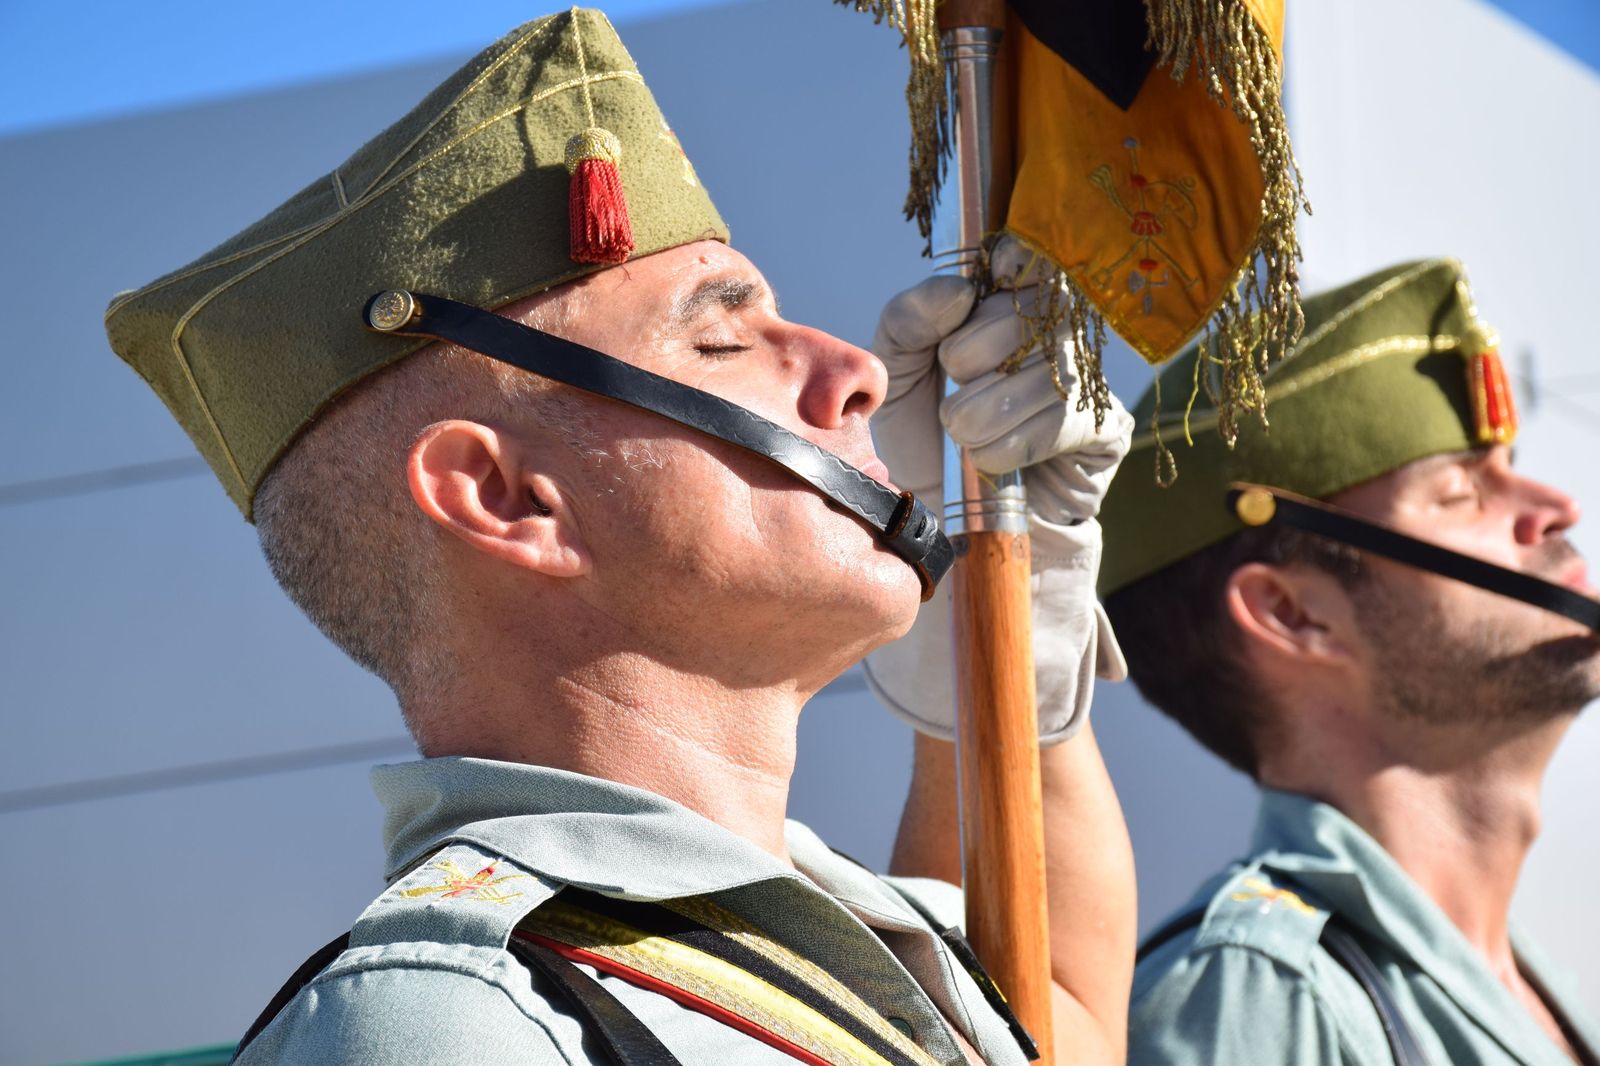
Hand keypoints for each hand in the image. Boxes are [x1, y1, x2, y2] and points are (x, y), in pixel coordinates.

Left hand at [864, 238, 1132, 744]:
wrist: (953, 526)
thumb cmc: (923, 443)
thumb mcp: (898, 375)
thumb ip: (910, 320)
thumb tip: (960, 289)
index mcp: (1006, 306)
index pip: (1025, 258)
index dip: (1008, 264)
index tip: (974, 292)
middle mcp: (1056, 333)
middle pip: (1028, 309)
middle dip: (972, 354)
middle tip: (953, 389)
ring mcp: (1087, 377)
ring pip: (1043, 367)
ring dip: (986, 411)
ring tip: (964, 438)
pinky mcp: (1106, 427)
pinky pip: (1065, 418)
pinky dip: (1016, 442)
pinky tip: (994, 461)